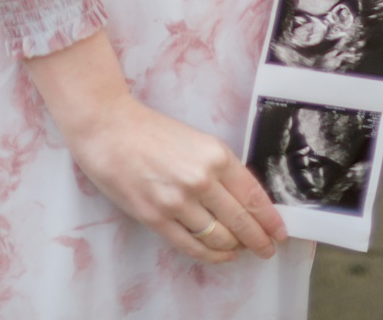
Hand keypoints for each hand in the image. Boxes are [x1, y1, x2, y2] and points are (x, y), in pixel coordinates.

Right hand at [22, 29, 285, 263]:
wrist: (105, 126)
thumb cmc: (147, 130)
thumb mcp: (194, 140)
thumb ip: (219, 169)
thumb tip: (243, 203)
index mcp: (215, 155)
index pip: (254, 197)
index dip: (270, 220)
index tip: (278, 232)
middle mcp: (201, 179)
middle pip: (242, 222)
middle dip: (259, 240)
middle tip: (265, 249)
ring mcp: (177, 200)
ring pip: (221, 238)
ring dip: (234, 248)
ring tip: (238, 250)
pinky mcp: (155, 216)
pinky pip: (193, 246)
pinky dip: (212, 255)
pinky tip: (219, 254)